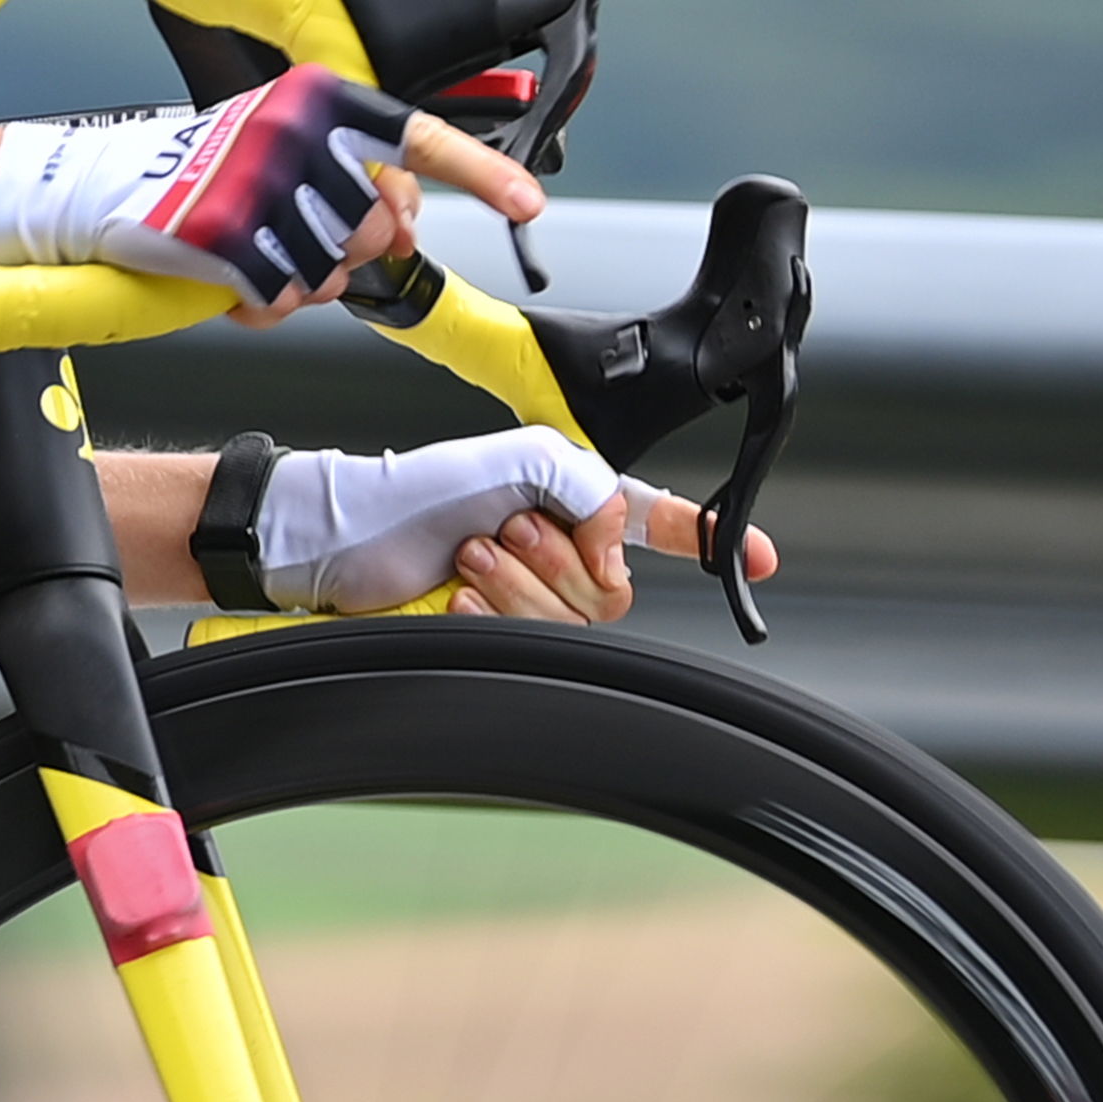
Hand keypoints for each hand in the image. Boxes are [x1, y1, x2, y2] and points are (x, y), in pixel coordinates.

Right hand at [0, 65, 506, 315]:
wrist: (91, 190)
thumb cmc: (193, 174)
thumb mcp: (279, 146)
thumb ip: (347, 175)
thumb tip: (401, 227)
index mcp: (318, 100)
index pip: (419, 139)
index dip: (482, 178)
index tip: (528, 206)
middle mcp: (296, 136)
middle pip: (378, 232)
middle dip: (348, 254)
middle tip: (295, 244)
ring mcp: (263, 188)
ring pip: (332, 274)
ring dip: (297, 283)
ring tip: (248, 256)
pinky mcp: (228, 239)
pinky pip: (282, 301)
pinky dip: (258, 306)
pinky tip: (224, 280)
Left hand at [441, 482, 779, 623]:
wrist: (341, 545)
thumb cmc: (410, 494)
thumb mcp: (516, 457)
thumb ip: (588, 483)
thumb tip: (616, 545)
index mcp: (569, 501)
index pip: (654, 523)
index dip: (706, 539)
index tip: (761, 557)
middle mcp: (557, 553)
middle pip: (613, 592)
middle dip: (560, 559)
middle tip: (504, 529)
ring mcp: (526, 600)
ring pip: (572, 622)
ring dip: (518, 586)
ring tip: (470, 556)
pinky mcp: (495, 639)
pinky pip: (530, 644)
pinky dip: (493, 618)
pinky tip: (457, 599)